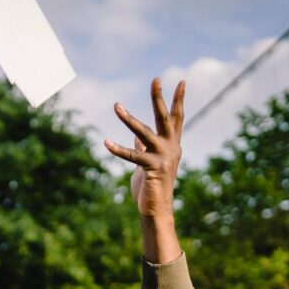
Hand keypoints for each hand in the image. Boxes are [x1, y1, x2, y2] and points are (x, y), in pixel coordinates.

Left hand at [104, 78, 184, 218]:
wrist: (157, 209)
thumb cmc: (152, 186)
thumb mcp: (149, 162)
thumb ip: (145, 147)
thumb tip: (137, 136)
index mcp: (172, 144)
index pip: (176, 117)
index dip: (178, 100)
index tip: (182, 82)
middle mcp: (171, 148)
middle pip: (164, 118)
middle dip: (159, 98)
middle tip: (156, 79)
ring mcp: (162, 157)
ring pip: (143, 133)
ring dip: (128, 119)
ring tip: (116, 106)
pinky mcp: (151, 168)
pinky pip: (131, 155)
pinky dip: (117, 149)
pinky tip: (106, 142)